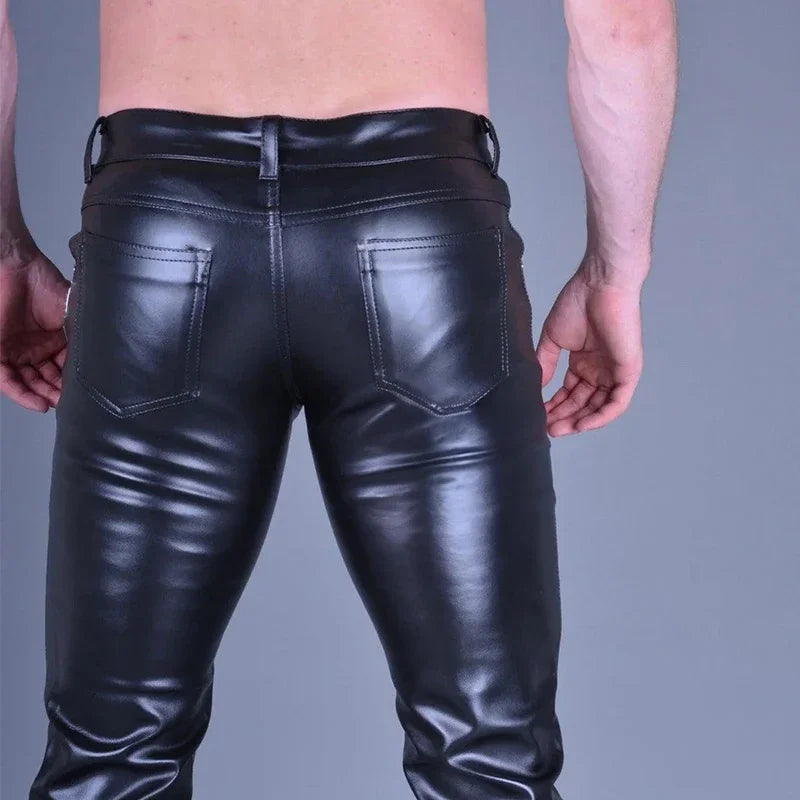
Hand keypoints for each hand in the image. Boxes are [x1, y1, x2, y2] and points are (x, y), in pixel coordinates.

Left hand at [0, 249, 69, 411]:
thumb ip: (78, 341)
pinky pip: (6, 377)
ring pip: (26, 381)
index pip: (64, 369)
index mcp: (54, 341)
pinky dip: (20, 392)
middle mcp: (35, 348)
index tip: (84, 394)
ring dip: (39, 396)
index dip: (72, 383)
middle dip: (56, 393)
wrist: (17, 269)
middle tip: (67, 403)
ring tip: (52, 405)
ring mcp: (15, 350)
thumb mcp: (72, 319)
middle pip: (45, 379)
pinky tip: (35, 402)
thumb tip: (97, 364)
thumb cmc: (45, 286)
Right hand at [535, 265, 642, 435]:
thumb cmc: (578, 302)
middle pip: (582, 404)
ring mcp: (615, 372)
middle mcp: (600, 370)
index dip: (555, 407)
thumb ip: (545, 363)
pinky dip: (601, 417)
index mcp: (584, 363)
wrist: (600, 284)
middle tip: (547, 429)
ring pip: (599, 408)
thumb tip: (536, 387)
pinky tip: (582, 424)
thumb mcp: (553, 339)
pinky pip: (617, 403)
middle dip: (564, 418)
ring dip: (579, 421)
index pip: (569, 393)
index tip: (538, 416)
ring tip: (559, 430)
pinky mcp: (628, 371)